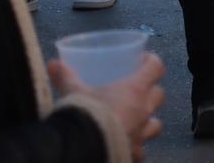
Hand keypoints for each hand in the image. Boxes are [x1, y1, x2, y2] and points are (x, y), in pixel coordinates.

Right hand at [50, 52, 164, 158]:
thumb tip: (54, 63)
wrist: (82, 149)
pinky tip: (127, 145)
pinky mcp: (135, 152)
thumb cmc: (84, 114)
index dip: (152, 62)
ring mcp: (142, 133)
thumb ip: (66, 77)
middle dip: (151, 92)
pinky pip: (142, 149)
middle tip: (138, 92)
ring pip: (156, 124)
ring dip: (149, 121)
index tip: (143, 61)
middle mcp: (144, 110)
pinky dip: (137, 146)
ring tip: (136, 121)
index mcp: (135, 90)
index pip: (156, 68)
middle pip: (159, 95)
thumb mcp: (74, 92)